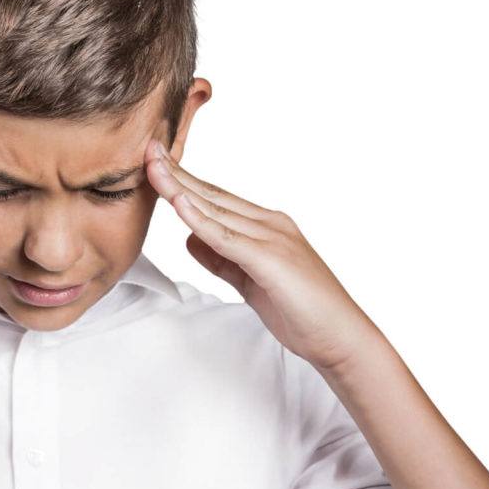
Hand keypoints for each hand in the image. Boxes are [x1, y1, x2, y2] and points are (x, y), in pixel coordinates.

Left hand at [144, 139, 378, 370]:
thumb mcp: (249, 280)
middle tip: (148, 150)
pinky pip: (227, 237)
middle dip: (177, 173)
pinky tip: (179, 204)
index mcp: (266, 226)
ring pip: (216, 210)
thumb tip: (189, 240)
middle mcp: (270, 224)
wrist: (340, 338)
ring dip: (181, 188)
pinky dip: (201, 220)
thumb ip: (220, 259)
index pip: (215, 198)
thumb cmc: (301, 310)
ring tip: (153, 168)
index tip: (155, 163)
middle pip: (212, 195)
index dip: (183, 180)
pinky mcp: (271, 260)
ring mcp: (272, 239)